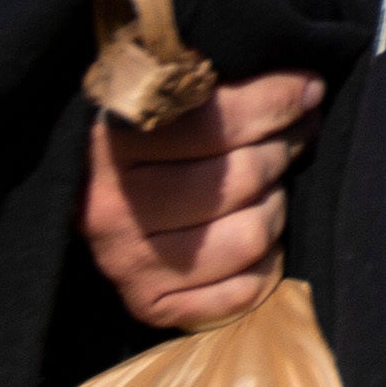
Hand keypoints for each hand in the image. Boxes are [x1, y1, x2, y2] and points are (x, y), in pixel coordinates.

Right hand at [82, 68, 319, 328]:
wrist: (78, 189)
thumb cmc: (138, 127)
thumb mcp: (158, 88)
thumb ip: (214, 82)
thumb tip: (305, 91)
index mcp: (110, 142)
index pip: (216, 123)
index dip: (275, 102)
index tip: (307, 89)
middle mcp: (112, 208)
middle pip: (243, 178)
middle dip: (282, 148)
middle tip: (292, 133)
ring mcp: (127, 263)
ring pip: (250, 236)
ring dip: (275, 204)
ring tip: (269, 186)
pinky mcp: (148, 304)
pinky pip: (241, 292)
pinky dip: (264, 263)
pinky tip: (253, 232)